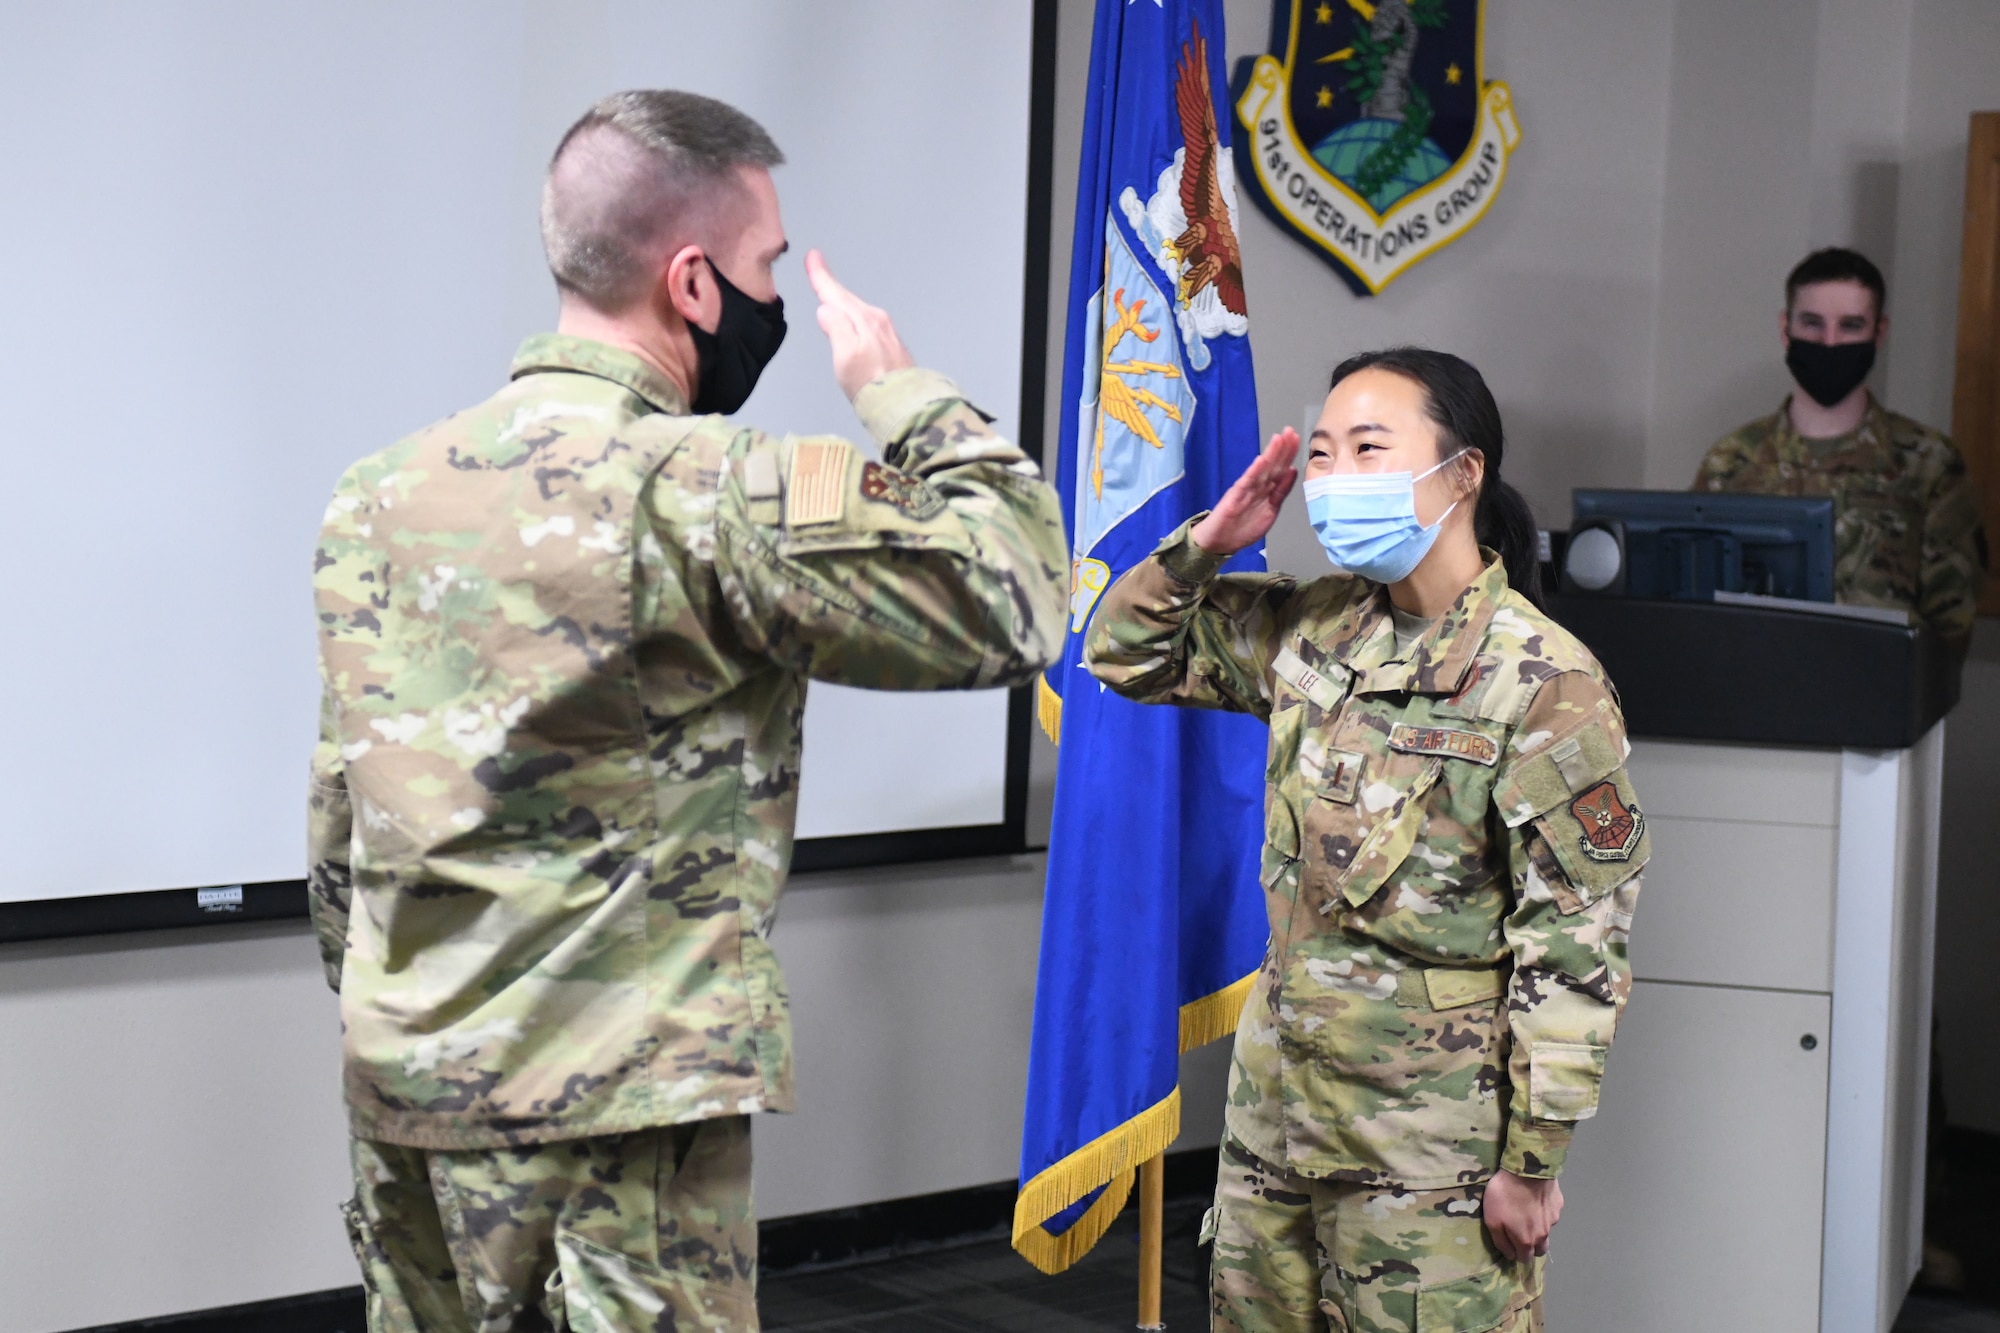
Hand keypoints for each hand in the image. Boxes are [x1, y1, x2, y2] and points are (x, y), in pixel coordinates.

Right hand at [806, 249, 912, 400]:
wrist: (904, 404)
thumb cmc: (870, 384)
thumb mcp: (844, 355)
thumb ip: (835, 328)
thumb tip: (826, 310)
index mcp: (863, 319)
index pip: (836, 294)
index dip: (821, 276)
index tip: (813, 256)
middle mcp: (877, 321)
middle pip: (847, 299)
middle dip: (831, 285)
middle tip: (817, 267)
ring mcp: (887, 333)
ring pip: (858, 310)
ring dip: (843, 300)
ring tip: (830, 291)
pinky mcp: (892, 346)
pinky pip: (867, 322)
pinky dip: (855, 315)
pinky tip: (852, 320)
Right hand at [1189, 428, 1299, 554]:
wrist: (1218, 543)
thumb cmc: (1240, 529)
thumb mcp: (1269, 512)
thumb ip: (1280, 493)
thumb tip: (1293, 472)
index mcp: (1267, 492)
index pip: (1281, 471)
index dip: (1289, 456)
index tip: (1297, 440)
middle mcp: (1257, 488)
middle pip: (1273, 466)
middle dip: (1283, 449)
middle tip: (1291, 432)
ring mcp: (1246, 491)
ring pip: (1262, 470)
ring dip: (1271, 454)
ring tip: (1279, 438)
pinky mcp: (1234, 497)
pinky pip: (1247, 483)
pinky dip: (1255, 471)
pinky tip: (1261, 460)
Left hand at [1482, 1170, 1562, 1261]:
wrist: (1527, 1170)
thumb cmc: (1505, 1196)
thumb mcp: (1492, 1221)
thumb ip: (1501, 1242)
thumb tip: (1510, 1256)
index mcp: (1527, 1241)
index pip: (1524, 1258)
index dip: (1517, 1253)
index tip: (1510, 1243)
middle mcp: (1543, 1235)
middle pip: (1540, 1249)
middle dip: (1531, 1246)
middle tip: (1520, 1231)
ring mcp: (1553, 1219)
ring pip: (1546, 1231)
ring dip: (1538, 1227)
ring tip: (1527, 1211)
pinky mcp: (1558, 1205)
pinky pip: (1551, 1213)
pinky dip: (1544, 1211)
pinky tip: (1535, 1198)